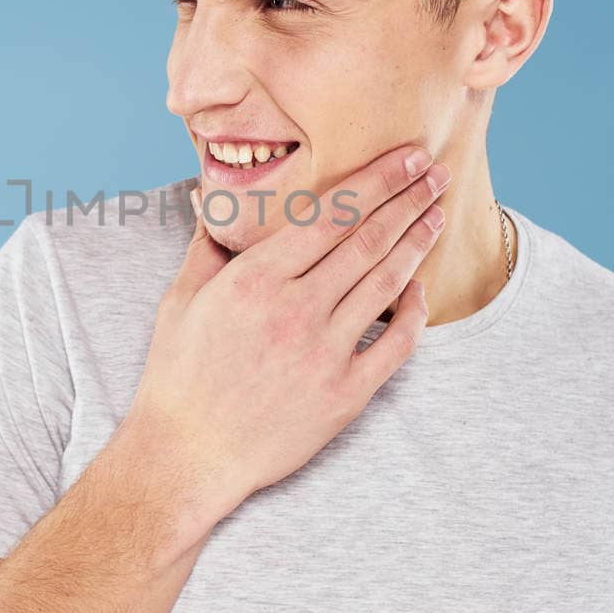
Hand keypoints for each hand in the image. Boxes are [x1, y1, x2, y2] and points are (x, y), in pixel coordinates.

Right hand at [121, 143, 448, 522]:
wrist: (187, 455)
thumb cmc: (178, 376)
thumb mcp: (180, 300)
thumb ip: (208, 248)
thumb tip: (217, 205)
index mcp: (254, 279)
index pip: (330, 214)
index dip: (375, 181)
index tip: (404, 157)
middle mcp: (294, 310)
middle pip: (367, 240)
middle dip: (407, 200)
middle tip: (434, 173)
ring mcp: (324, 353)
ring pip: (385, 284)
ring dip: (416, 245)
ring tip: (435, 216)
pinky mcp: (344, 395)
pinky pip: (394, 345)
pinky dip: (413, 313)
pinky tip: (420, 289)